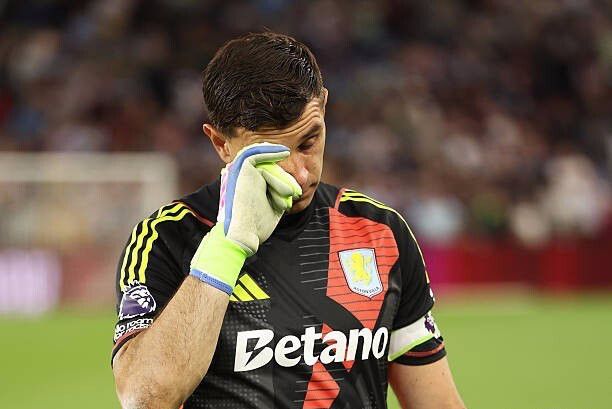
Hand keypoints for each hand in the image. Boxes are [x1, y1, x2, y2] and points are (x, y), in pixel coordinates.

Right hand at [190, 143, 300, 294]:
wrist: (242, 235)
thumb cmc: (256, 226)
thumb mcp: (272, 207)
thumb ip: (279, 195)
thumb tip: (294, 188)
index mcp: (245, 184)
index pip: (267, 174)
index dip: (282, 181)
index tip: (294, 193)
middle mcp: (240, 176)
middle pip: (269, 168)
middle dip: (284, 180)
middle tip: (295, 193)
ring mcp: (239, 171)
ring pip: (266, 165)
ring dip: (281, 178)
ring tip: (291, 193)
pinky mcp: (241, 169)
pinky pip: (256, 153)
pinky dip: (270, 151)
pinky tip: (284, 152)